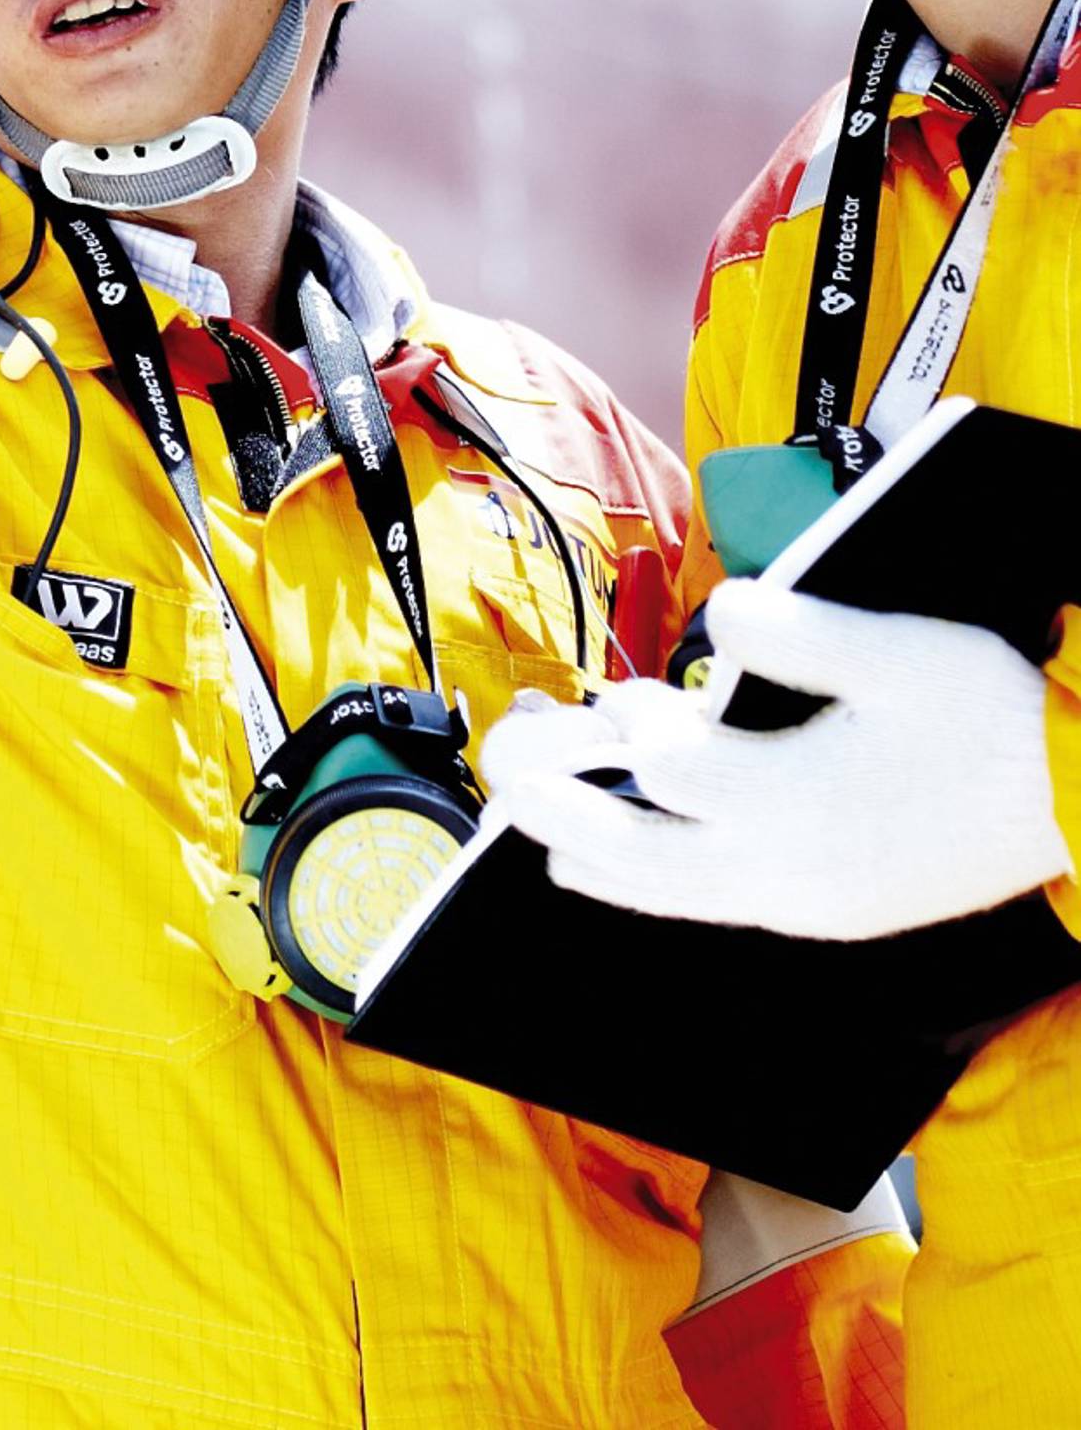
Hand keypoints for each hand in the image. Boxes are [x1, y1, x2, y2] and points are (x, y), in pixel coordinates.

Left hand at [480, 582, 1071, 939]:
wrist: (1074, 801)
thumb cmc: (990, 718)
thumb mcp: (904, 652)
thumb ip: (803, 635)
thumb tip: (723, 615)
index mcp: (797, 799)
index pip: (672, 771)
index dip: (631, 729)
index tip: (619, 700)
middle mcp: (785, 866)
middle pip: (641, 853)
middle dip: (562, 812)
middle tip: (505, 777)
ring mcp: (802, 902)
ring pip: (667, 895)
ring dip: (595, 859)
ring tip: (536, 835)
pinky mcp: (823, 914)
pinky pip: (709, 909)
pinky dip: (650, 891)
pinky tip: (617, 874)